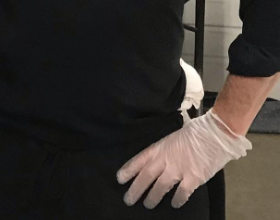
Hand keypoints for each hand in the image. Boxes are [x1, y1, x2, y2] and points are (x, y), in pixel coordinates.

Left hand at [116, 109, 250, 208]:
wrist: (216, 133)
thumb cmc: (197, 131)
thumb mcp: (174, 136)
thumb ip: (166, 149)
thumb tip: (163, 158)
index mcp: (160, 146)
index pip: (139, 159)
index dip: (128, 170)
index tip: (120, 178)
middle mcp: (166, 159)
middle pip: (146, 176)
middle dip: (135, 189)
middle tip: (128, 199)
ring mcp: (178, 169)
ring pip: (160, 187)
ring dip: (152, 197)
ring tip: (147, 204)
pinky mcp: (193, 178)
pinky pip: (182, 193)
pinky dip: (177, 199)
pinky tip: (175, 204)